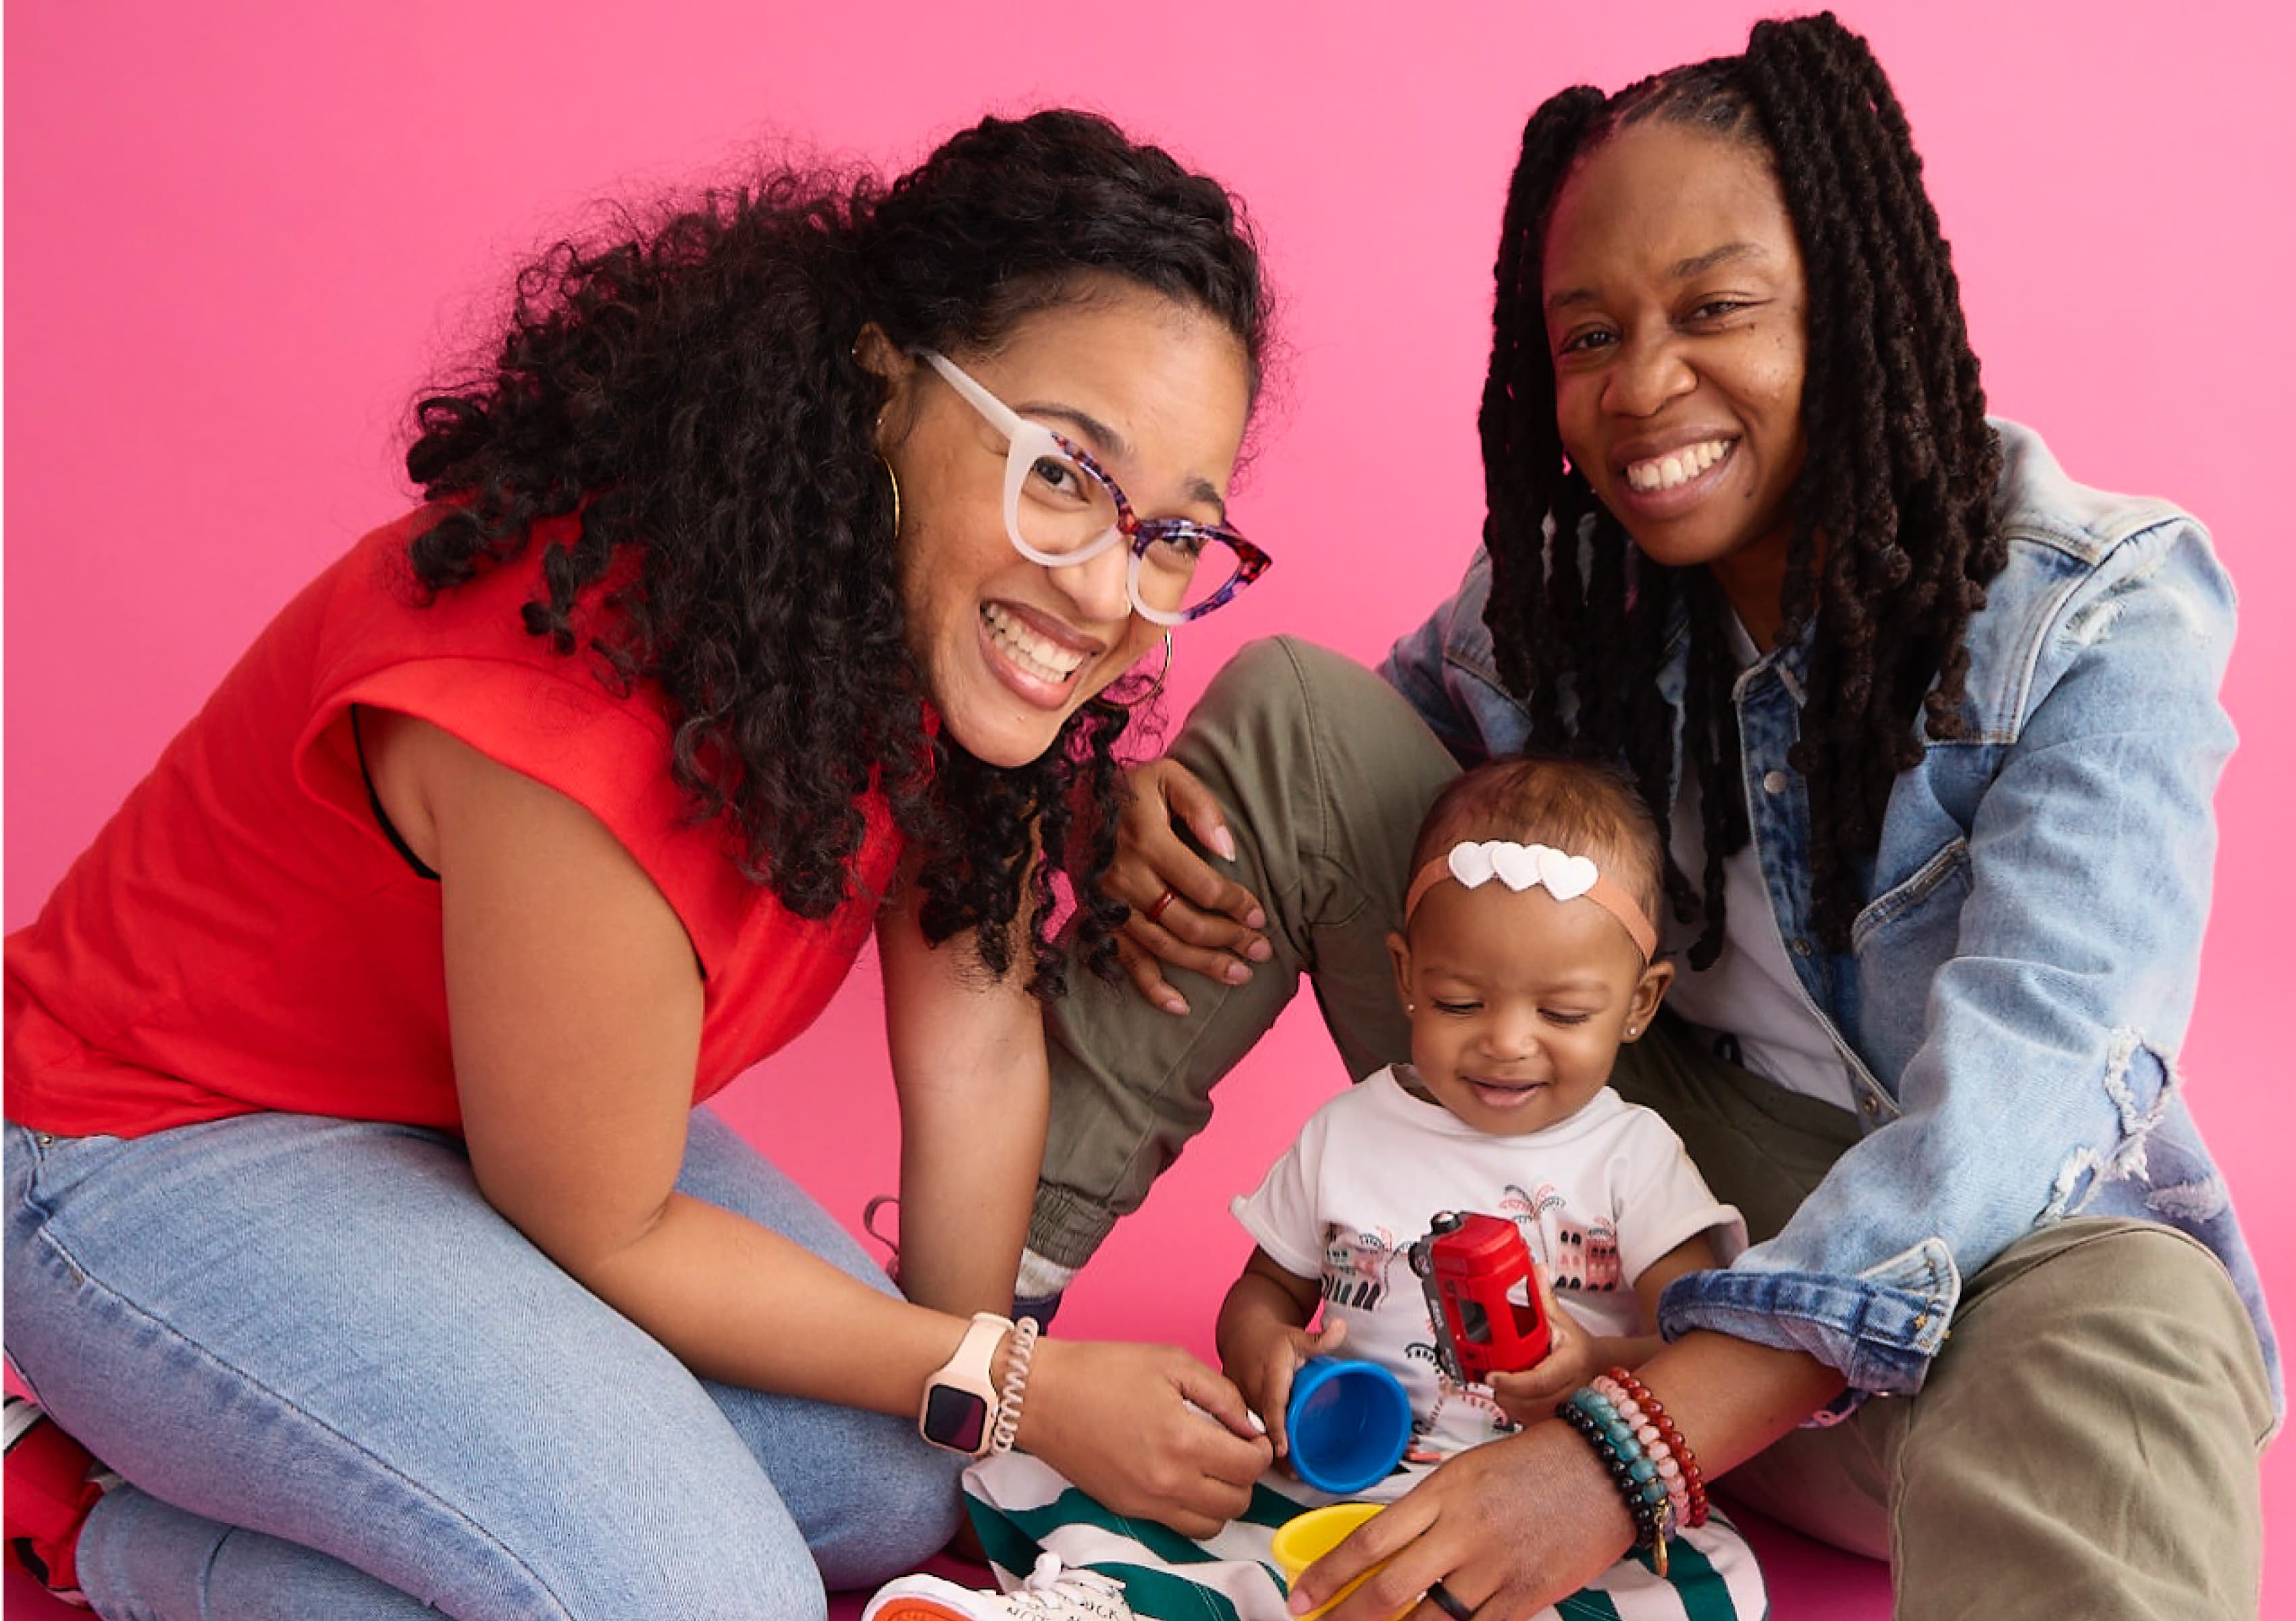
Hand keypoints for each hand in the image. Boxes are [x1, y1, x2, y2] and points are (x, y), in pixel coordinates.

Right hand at [1021, 1338, 1274, 1537]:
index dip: (1261, 1449)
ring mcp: (1146, 1503)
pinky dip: (1194, 1510)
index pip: (1249, 1467)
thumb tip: (1249, 1425)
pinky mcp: (1128, 1510)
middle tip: (1233, 1447)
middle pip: (1237, 1502)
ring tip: (1210, 1466)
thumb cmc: (1103, 1370)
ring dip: (1222, 1498)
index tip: (1251, 1434)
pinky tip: (1184, 1477)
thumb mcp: (1171, 1361)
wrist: (1041, 1396)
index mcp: (1183, 1440)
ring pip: (1212, 1525)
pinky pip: (1179, 1527)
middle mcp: (1168, 1482)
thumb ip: (1222, 1394)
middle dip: (1245, 1475)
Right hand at [1107, 759, 1270, 1014]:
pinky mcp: (1098, 919)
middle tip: (1262, 950)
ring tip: (1240, 975)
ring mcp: (1109, 904)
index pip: (1201, 886)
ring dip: (1204, 965)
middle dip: (1229, 940)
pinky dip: (1151, 988)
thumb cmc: (1129, 789)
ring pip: (1163, 947)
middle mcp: (1125, 878)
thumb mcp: (1167, 777)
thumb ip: (1201, 807)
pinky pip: (1125, 960)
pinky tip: (1180, 1006)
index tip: (1260, 915)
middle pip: (1186, 923)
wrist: (1066, 802)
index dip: (1235, 904)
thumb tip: (1228, 851)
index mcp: (1146, 841)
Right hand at [1234, 1315, 1348, 1461]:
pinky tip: (1272, 1464)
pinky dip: (1257, 1447)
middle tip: (1297, 1474)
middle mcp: (1250, 1390)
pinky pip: (1244, 1431)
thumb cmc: (1273, 1339)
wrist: (1241, 1332)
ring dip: (1267, 1453)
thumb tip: (1341, 1327)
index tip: (1284, 1448)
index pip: (1273, 1404)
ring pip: (1251, 1433)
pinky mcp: (1233, 1409)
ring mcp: (1239, 1402)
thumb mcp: (1298, 1335)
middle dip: (1276, 1451)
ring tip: (1290, 1473)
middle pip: (1262, 1427)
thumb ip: (1321, 1339)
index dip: (1277, 1428)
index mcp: (1268, 1374)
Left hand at [1286, 1421, 1636, 1620]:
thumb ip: (1428, 1511)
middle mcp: (1461, 1532)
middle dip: (1345, 1619)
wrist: (1608, 1464)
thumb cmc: (1535, 1460)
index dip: (1328, 1574)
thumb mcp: (1468, 1472)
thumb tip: (1385, 1551)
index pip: (1368, 1540)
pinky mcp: (1528, 1595)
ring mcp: (1495, 1568)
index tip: (1300, 1597)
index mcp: (1441, 1492)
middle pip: (1388, 1589)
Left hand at [1485, 1265, 1595, 1422]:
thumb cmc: (1577, 1345)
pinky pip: (1532, 1424)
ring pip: (1528, 1417)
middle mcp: (1571, 1390)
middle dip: (1504, 1392)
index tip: (1490, 1375)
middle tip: (1491, 1377)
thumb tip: (1534, 1269)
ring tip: (1502, 1386)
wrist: (1601, 1367)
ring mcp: (1567, 1409)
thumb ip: (1542, 1296)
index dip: (1510, 1381)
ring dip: (1510, 1403)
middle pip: (1528, 1404)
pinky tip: (1515, 1398)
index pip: (1537, 1380)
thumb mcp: (1560, 1318)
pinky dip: (1519, 1413)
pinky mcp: (1560, 1421)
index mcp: (1570, 1363)